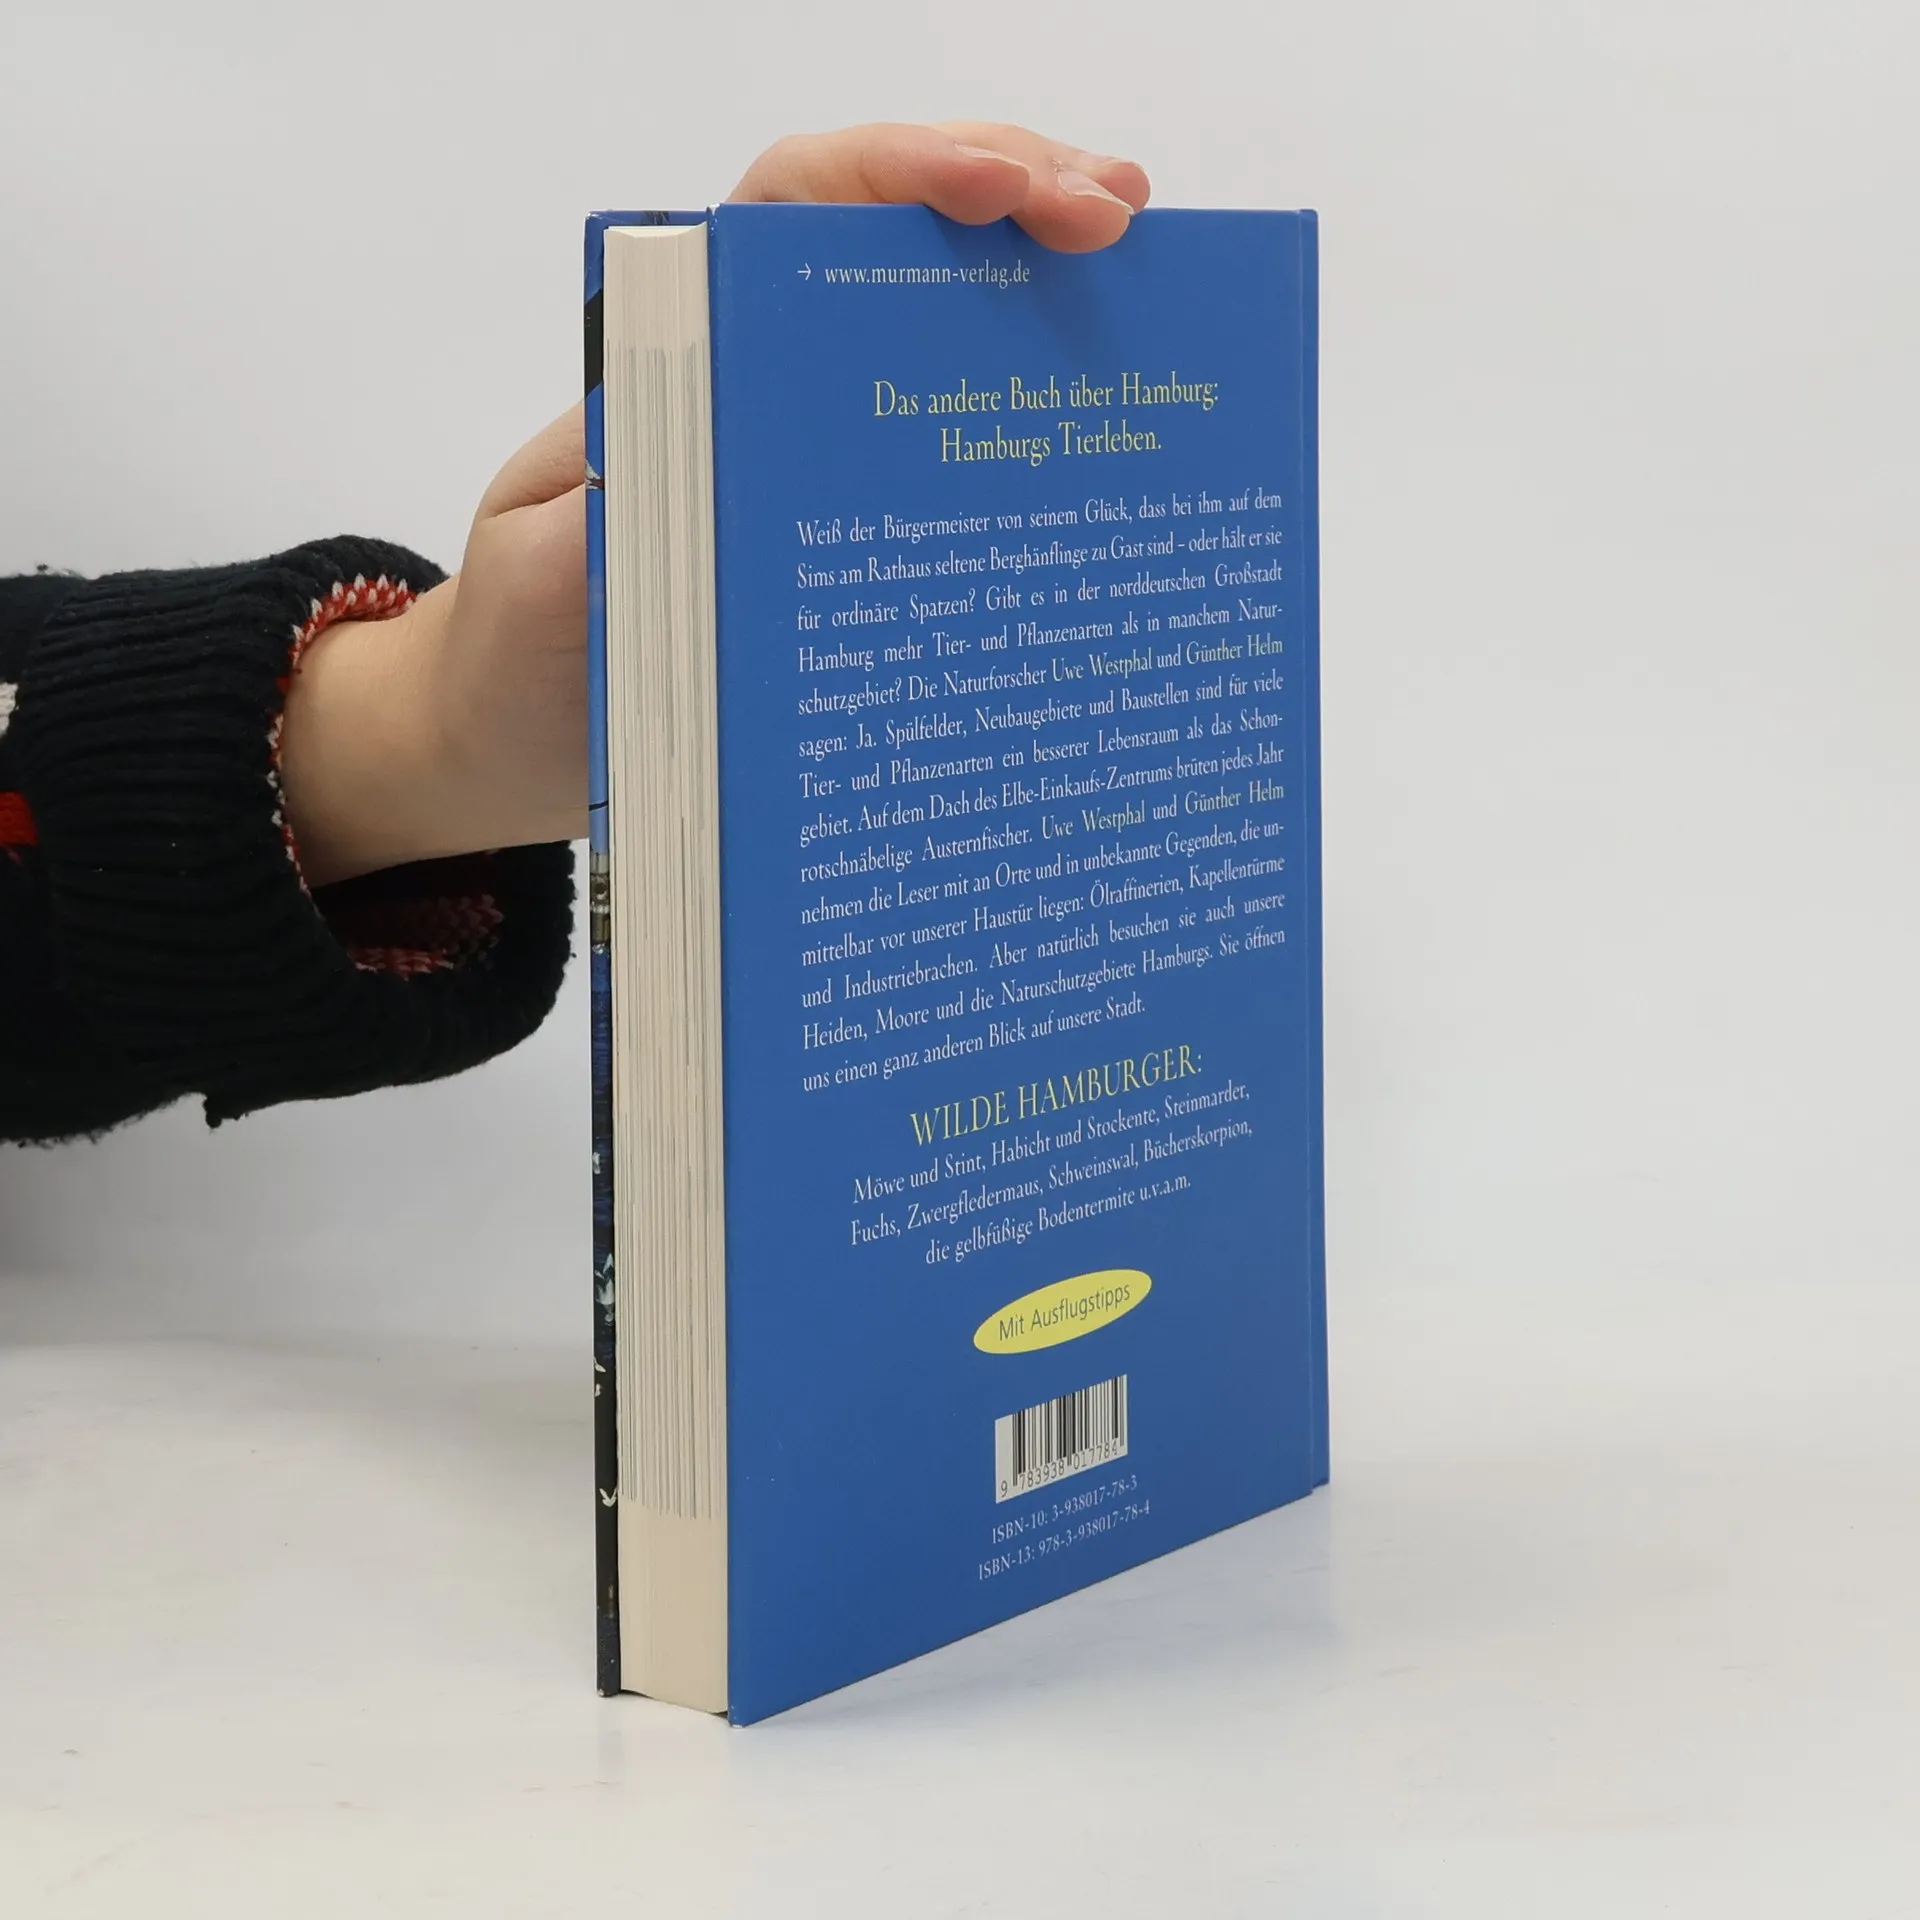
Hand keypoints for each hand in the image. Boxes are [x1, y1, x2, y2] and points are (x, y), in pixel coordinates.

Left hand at [278, 124, 1150, 885]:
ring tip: (1145, 271)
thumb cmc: (515, 655)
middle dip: (1012, 196)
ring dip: (1042, 287)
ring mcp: (809, 450)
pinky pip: (945, 450)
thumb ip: (608, 520)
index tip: (999, 194)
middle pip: (893, 240)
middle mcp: (758, 380)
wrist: (509, 738)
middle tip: (1121, 214)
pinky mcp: (844, 528)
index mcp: (683, 361)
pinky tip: (1106, 416)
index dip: (900, 177)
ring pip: (936, 328)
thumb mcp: (545, 581)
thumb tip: (719, 458)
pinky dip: (1029, 416)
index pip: (796, 209)